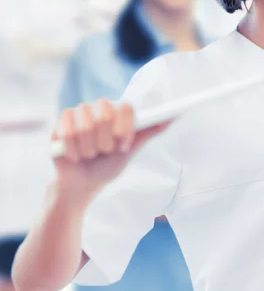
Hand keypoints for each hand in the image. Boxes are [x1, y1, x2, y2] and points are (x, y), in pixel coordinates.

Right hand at [51, 99, 170, 197]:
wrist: (82, 183)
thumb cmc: (108, 165)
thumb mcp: (131, 151)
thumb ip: (149, 131)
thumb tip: (174, 116)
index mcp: (119, 112)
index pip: (126, 107)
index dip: (124, 129)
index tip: (122, 146)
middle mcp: (101, 107)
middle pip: (104, 114)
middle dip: (105, 142)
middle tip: (104, 152)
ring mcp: (81, 112)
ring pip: (85, 125)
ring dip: (88, 149)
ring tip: (89, 155)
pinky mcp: (63, 121)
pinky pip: (67, 130)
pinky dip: (72, 149)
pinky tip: (74, 155)